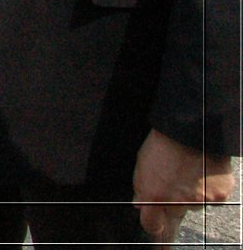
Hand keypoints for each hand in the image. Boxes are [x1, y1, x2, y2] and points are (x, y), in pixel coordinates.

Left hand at [133, 129, 235, 243]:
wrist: (193, 129)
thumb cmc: (164, 143)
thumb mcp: (142, 165)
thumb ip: (141, 188)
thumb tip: (140, 205)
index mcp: (153, 196)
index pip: (151, 226)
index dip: (152, 226)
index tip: (155, 229)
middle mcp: (177, 203)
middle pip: (174, 214)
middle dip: (172, 203)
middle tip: (174, 182)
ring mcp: (199, 201)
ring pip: (193, 204)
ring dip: (190, 193)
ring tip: (188, 170)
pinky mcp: (219, 195)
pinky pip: (211, 197)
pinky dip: (208, 187)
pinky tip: (202, 171)